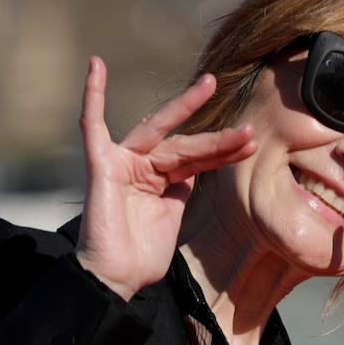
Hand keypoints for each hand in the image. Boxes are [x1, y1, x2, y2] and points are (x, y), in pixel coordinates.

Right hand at [75, 57, 256, 300]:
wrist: (116, 279)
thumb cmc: (142, 257)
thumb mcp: (173, 216)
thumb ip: (183, 189)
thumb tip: (198, 166)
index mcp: (158, 181)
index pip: (196, 159)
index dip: (224, 151)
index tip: (252, 142)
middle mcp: (140, 166)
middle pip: (183, 142)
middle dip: (214, 131)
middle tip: (244, 115)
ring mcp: (121, 162)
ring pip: (160, 132)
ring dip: (186, 108)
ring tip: (210, 85)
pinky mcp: (100, 163)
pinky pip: (91, 124)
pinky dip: (92, 94)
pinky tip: (96, 65)